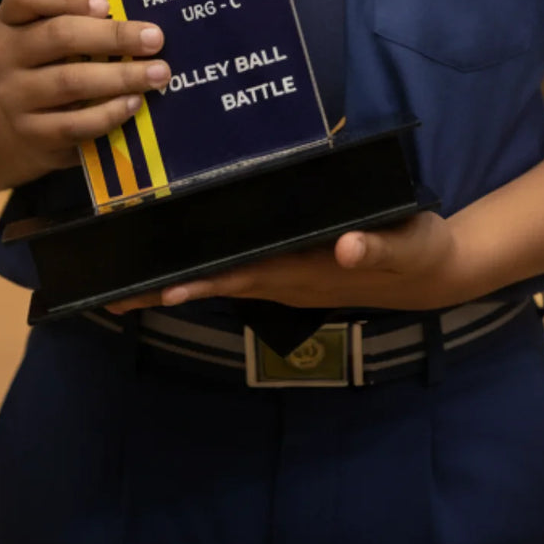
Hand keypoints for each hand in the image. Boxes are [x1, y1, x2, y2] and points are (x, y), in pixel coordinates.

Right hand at [0, 0, 169, 177]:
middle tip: (155, 39)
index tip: (107, 4)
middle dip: (114, 36)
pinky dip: (108, 113)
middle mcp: (5, 52)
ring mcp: (13, 94)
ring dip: (120, 77)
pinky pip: (73, 123)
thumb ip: (91, 18)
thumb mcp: (64, 30)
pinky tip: (134, 103)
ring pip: (70, 81)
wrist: (34, 119)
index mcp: (13, 16)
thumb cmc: (60, 60)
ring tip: (158, 74)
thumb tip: (144, 22)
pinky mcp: (29, 131)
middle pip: (59, 36)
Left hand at [106, 210, 462, 314]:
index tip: (159, 289)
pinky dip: (206, 269)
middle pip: (218, 284)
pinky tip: (182, 262)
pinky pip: (240, 270)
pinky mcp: (292, 267)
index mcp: (306, 270)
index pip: (244, 276)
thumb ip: (376, 248)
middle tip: (110, 298)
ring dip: (177, 283)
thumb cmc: (418, 252)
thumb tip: (344, 248)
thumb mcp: (405, 245)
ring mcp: (287, 276)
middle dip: (165, 291)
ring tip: (125, 288)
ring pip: (223, 279)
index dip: (202, 283)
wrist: (433, 271)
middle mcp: (287, 278)